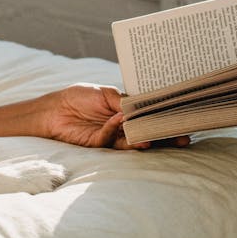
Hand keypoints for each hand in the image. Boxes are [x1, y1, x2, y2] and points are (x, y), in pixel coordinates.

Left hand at [43, 84, 189, 150]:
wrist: (55, 109)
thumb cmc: (79, 96)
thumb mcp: (105, 93)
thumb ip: (123, 102)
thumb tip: (140, 108)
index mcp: (126, 112)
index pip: (149, 116)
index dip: (163, 119)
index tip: (180, 121)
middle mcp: (122, 126)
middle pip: (147, 132)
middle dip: (163, 136)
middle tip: (181, 139)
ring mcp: (112, 136)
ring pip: (133, 140)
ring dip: (143, 139)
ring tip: (153, 138)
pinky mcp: (99, 144)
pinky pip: (111, 139)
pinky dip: (116, 130)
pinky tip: (120, 122)